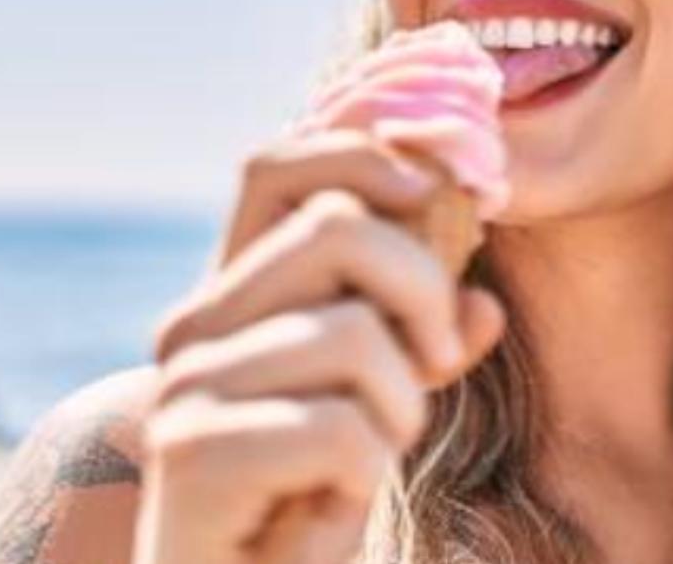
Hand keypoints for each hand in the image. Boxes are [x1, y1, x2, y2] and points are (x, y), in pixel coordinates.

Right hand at [131, 128, 506, 563]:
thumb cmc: (303, 505)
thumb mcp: (378, 408)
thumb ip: (420, 349)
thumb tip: (486, 306)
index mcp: (228, 297)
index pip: (280, 166)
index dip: (370, 165)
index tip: (435, 208)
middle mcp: (193, 326)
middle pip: (337, 228)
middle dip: (420, 293)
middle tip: (435, 366)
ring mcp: (186, 385)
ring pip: (355, 333)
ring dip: (396, 412)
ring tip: (360, 463)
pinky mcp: (193, 453)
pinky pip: (340, 429)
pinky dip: (363, 475)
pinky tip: (326, 507)